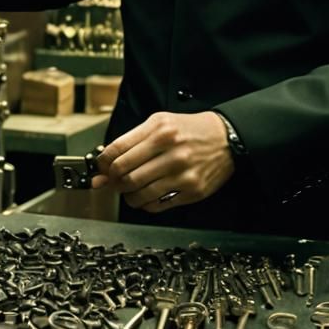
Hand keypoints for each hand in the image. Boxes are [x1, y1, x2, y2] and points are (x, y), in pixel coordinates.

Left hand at [91, 111, 234, 211]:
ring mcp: (182, 173)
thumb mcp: (160, 123)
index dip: (103, 163)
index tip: (102, 168)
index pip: (117, 151)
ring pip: (139, 193)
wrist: (226, 138)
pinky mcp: (192, 191)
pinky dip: (144, 204)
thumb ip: (130, 141)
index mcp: (159, 131)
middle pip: (125, 175)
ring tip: (129, 190)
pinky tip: (146, 196)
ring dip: (127, 195)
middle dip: (113, 181)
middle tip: (114, 181)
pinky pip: (157, 205)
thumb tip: (103, 164)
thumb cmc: (190, 129)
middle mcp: (170, 152)